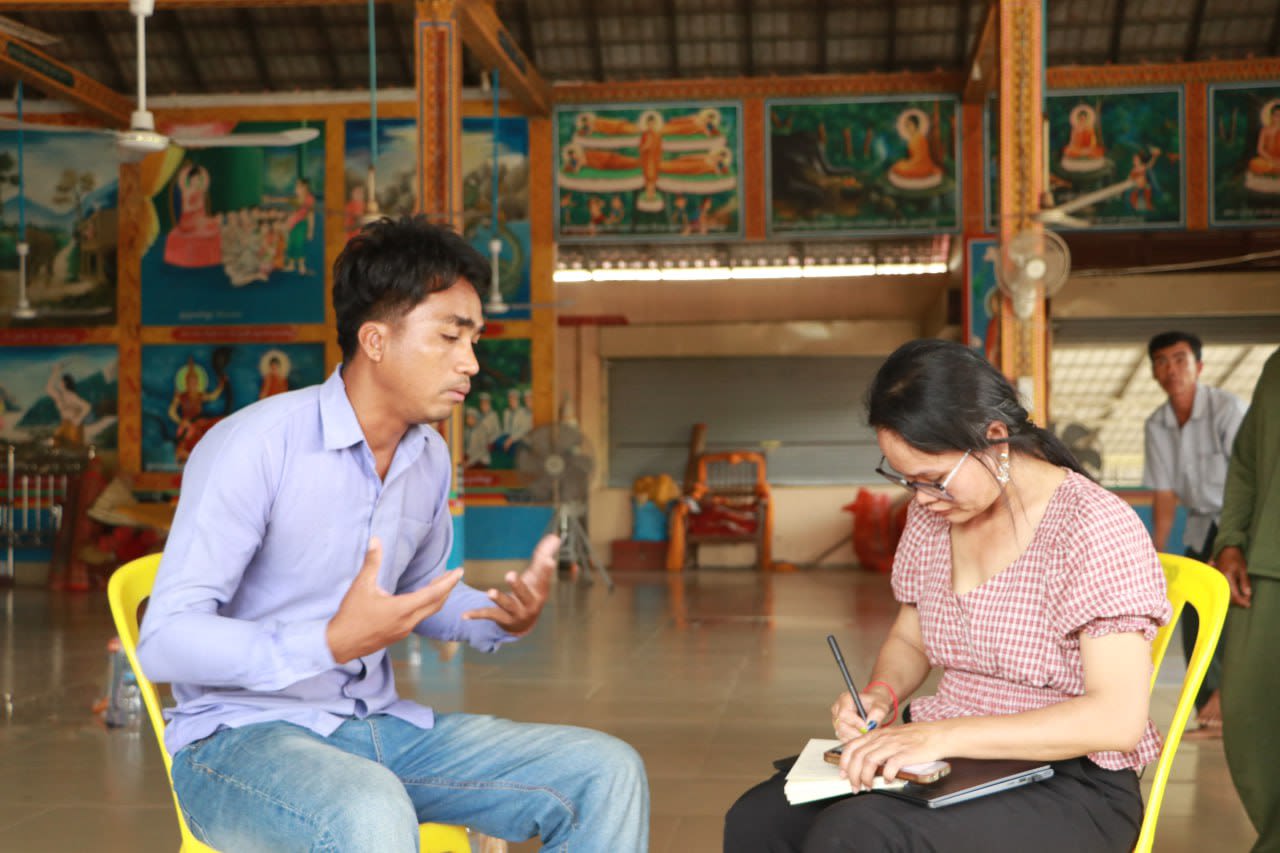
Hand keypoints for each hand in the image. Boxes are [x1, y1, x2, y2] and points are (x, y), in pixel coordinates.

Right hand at [326, 538, 463, 663]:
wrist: (339, 644)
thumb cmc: (350, 614)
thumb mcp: (360, 586)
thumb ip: (371, 563)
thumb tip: (375, 540)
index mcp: (402, 609)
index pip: (433, 594)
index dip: (448, 582)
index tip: (460, 571)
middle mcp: (408, 622)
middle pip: (436, 603)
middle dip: (447, 588)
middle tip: (454, 574)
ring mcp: (404, 630)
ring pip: (428, 612)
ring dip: (437, 597)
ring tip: (440, 583)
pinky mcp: (398, 635)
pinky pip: (419, 618)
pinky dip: (427, 606)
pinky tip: (421, 599)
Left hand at [463, 535, 559, 635]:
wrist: (524, 623)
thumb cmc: (531, 593)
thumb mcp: (537, 576)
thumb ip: (543, 556)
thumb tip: (554, 538)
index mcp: (540, 591)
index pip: (543, 578)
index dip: (546, 569)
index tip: (548, 560)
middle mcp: (530, 604)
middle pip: (525, 594)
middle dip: (518, 585)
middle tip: (510, 574)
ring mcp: (517, 613)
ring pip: (507, 605)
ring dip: (499, 598)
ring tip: (489, 592)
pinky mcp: (503, 619)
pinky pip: (489, 615)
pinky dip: (477, 615)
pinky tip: (465, 614)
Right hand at [830, 686, 890, 742]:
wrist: (873, 706)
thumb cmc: (875, 703)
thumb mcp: (880, 705)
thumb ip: (877, 713)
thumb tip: (871, 724)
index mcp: (845, 699)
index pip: (844, 714)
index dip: (856, 723)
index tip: (868, 727)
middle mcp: (837, 709)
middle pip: (841, 726)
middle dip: (856, 733)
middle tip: (869, 734)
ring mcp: (836, 719)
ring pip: (841, 734)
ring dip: (856, 737)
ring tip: (867, 733)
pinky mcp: (838, 728)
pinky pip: (843, 739)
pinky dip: (854, 740)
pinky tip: (862, 736)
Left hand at [838, 719, 950, 791]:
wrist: (936, 735)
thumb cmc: (914, 737)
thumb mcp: (890, 736)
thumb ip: (877, 746)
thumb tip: (863, 762)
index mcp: (876, 734)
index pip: (852, 747)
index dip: (844, 762)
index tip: (843, 774)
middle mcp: (882, 738)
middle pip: (858, 756)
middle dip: (853, 775)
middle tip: (855, 786)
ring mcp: (893, 745)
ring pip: (869, 761)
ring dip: (866, 777)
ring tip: (868, 786)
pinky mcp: (906, 753)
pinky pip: (890, 766)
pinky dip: (886, 775)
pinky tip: (887, 780)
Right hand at [1215, 546, 1252, 607]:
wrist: (1225, 549)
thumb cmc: (1235, 558)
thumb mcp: (1243, 570)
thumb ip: (1245, 582)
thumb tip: (1247, 595)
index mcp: (1227, 578)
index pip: (1234, 595)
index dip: (1242, 601)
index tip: (1248, 604)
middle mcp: (1219, 580)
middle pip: (1227, 596)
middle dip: (1237, 600)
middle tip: (1245, 600)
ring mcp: (1215, 579)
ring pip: (1222, 593)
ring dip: (1231, 597)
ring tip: (1239, 596)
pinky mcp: (1213, 577)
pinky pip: (1219, 588)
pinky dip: (1225, 592)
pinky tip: (1230, 592)